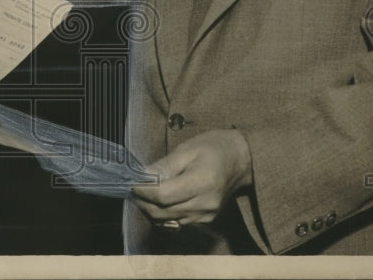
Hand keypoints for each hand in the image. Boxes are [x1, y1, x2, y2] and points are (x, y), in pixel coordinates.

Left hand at [131, 129, 252, 226]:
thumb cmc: (213, 149)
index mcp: (201, 182)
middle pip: (162, 212)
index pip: (163, 196)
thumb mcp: (187, 149)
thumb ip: (164, 165)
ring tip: (145, 194)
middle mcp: (204, 204)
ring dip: (151, 210)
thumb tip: (142, 176)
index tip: (132, 182)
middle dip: (143, 202)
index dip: (143, 191)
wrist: (240, 161)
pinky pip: (176, 223)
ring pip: (167, 222)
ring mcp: (206, 216)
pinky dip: (163, 215)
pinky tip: (159, 201)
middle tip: (134, 188)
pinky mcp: (205, 221)